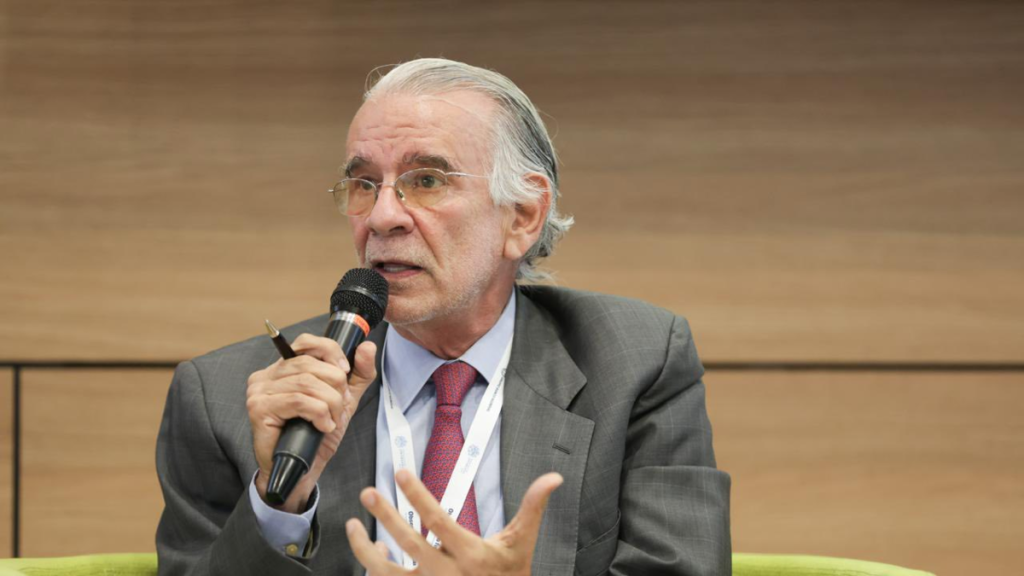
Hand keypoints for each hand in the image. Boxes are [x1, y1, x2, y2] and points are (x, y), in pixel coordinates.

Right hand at [246, 334, 376, 512]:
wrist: (300, 470)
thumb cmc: (315, 436)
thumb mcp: (344, 400)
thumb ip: (358, 374)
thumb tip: (367, 347)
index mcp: (284, 368)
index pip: (306, 343)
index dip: (330, 352)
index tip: (345, 371)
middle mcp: (267, 375)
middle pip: (310, 364)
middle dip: (335, 385)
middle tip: (341, 405)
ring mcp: (260, 391)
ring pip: (307, 383)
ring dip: (330, 403)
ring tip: (332, 419)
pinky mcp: (259, 409)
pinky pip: (299, 401)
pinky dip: (319, 413)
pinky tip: (322, 426)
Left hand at [346, 469, 563, 575]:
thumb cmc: (511, 575)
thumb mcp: (522, 542)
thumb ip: (532, 506)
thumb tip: (552, 477)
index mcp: (471, 555)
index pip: (437, 520)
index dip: (417, 495)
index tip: (401, 474)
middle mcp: (446, 574)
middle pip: (408, 542)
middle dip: (385, 515)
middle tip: (368, 493)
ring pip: (386, 571)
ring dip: (365, 547)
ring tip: (351, 526)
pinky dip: (376, 566)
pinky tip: (376, 550)